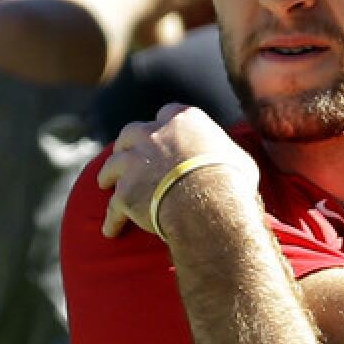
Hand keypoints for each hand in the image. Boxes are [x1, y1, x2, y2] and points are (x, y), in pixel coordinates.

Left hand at [97, 103, 258, 239]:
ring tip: (105, 183)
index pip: (168, 114)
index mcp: (184, 120)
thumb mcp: (238, 158)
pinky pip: (114, 206)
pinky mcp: (125, 192)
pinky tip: (110, 229)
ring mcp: (134, 162)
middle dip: (128, 144)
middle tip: (127, 154)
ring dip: (108, 174)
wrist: (210, 204)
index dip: (165, 126)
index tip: (165, 134)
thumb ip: (225, 153)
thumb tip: (231, 161)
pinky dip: (112, 218)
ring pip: (112, 165)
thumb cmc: (232, 180)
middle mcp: (154, 134)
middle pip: (132, 133)